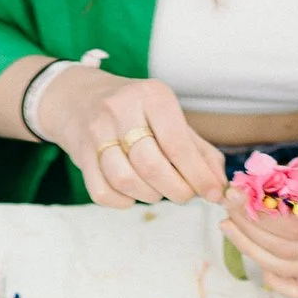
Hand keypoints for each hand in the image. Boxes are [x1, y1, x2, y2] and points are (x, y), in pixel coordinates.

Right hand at [37, 69, 224, 208]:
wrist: (78, 97)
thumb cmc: (136, 112)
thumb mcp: (170, 119)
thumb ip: (199, 151)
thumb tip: (219, 185)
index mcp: (151, 95)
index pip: (177, 143)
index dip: (198, 175)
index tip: (213, 194)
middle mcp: (121, 108)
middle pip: (150, 165)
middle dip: (176, 190)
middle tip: (185, 195)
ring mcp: (96, 131)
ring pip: (125, 180)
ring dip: (149, 196)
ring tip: (158, 191)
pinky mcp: (80, 154)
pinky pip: (102, 192)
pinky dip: (122, 202)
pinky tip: (131, 194)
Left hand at [219, 125, 297, 297]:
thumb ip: (288, 182)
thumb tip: (246, 191)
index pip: (289, 225)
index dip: (254, 213)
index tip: (232, 195)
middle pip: (285, 249)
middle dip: (248, 230)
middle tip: (227, 210)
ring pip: (287, 267)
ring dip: (253, 249)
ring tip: (233, 228)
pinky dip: (278, 279)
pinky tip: (262, 263)